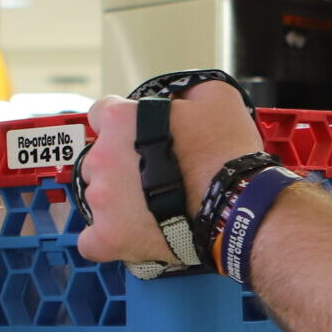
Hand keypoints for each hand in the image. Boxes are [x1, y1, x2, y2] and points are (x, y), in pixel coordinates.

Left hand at [74, 80, 264, 265]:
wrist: (239, 206)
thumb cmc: (228, 155)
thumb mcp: (217, 99)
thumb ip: (186, 91)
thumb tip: (180, 95)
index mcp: (122, 120)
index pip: (102, 115)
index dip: (123, 126)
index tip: (137, 138)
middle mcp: (104, 157)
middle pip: (98, 159)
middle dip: (121, 166)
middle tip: (155, 176)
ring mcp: (102, 198)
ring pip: (97, 197)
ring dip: (119, 201)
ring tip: (153, 207)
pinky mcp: (108, 235)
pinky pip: (92, 240)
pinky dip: (108, 238)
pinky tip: (130, 235)